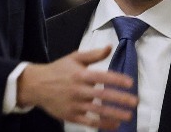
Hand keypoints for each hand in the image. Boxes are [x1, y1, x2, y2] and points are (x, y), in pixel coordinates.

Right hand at [17, 46, 137, 128]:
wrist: (35, 85)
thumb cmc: (58, 70)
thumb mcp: (75, 58)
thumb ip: (94, 54)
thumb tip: (110, 47)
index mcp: (81, 74)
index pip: (103, 77)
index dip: (117, 80)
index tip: (130, 83)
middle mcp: (78, 90)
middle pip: (102, 95)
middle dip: (120, 99)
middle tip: (135, 102)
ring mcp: (74, 104)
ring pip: (97, 111)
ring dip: (114, 114)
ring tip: (128, 116)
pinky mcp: (70, 116)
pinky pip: (88, 122)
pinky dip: (102, 125)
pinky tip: (114, 125)